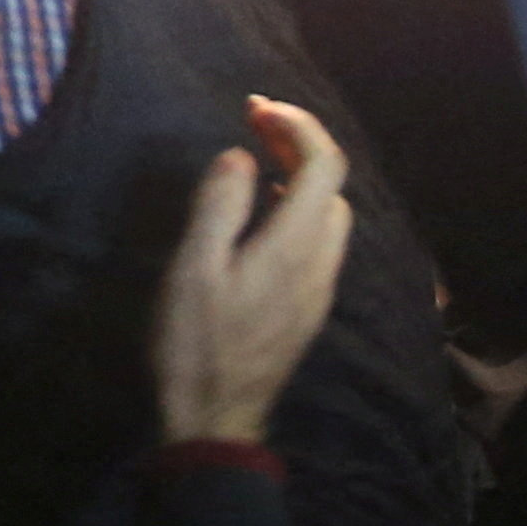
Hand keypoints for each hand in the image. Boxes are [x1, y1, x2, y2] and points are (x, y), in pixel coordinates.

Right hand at [151, 95, 355, 447]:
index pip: (325, 165)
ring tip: (256, 160)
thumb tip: (240, 154)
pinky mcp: (308, 306)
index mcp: (296, 246)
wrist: (216, 418)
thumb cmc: (196, 342)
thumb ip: (219, 205)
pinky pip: (320, 239)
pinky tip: (263, 212)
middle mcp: (321, 263)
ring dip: (301, 175)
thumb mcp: (193, 268)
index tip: (255, 107)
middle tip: (249, 123)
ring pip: (331, 213)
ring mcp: (319, 288)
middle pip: (333, 185)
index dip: (298, 124)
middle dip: (299, 143)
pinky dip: (299, 206)